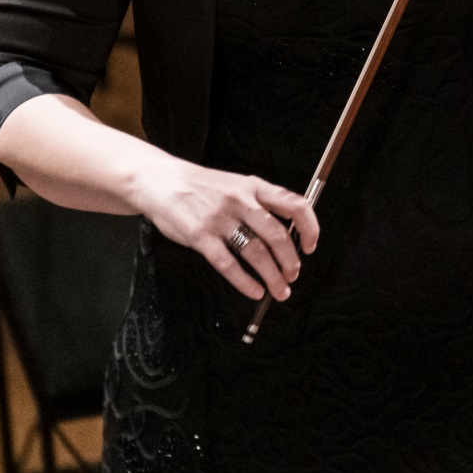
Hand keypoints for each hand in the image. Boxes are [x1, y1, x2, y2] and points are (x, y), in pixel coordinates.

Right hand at [131, 158, 320, 301]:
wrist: (161, 181)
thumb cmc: (201, 186)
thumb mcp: (236, 184)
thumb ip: (258, 203)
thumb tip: (285, 232)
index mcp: (254, 187)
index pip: (294, 205)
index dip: (309, 227)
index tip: (311, 246)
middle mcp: (241, 201)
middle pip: (277, 235)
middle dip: (290, 262)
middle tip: (293, 276)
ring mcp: (220, 219)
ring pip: (256, 253)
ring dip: (272, 277)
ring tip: (279, 290)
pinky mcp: (200, 236)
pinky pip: (228, 265)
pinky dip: (245, 282)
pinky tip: (254, 291)